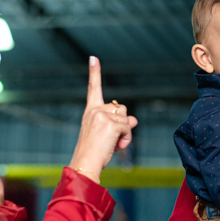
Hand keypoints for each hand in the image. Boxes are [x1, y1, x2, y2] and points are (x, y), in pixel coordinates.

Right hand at [69, 56, 138, 182]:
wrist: (85, 163)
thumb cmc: (94, 151)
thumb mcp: (107, 134)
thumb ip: (119, 123)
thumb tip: (134, 118)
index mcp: (90, 111)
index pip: (94, 88)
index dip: (95, 72)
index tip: (93, 57)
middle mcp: (95, 110)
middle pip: (121, 107)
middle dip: (123, 122)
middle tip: (112, 139)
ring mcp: (103, 116)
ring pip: (126, 117)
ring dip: (125, 132)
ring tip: (114, 143)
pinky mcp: (111, 123)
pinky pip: (128, 128)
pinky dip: (126, 139)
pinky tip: (117, 146)